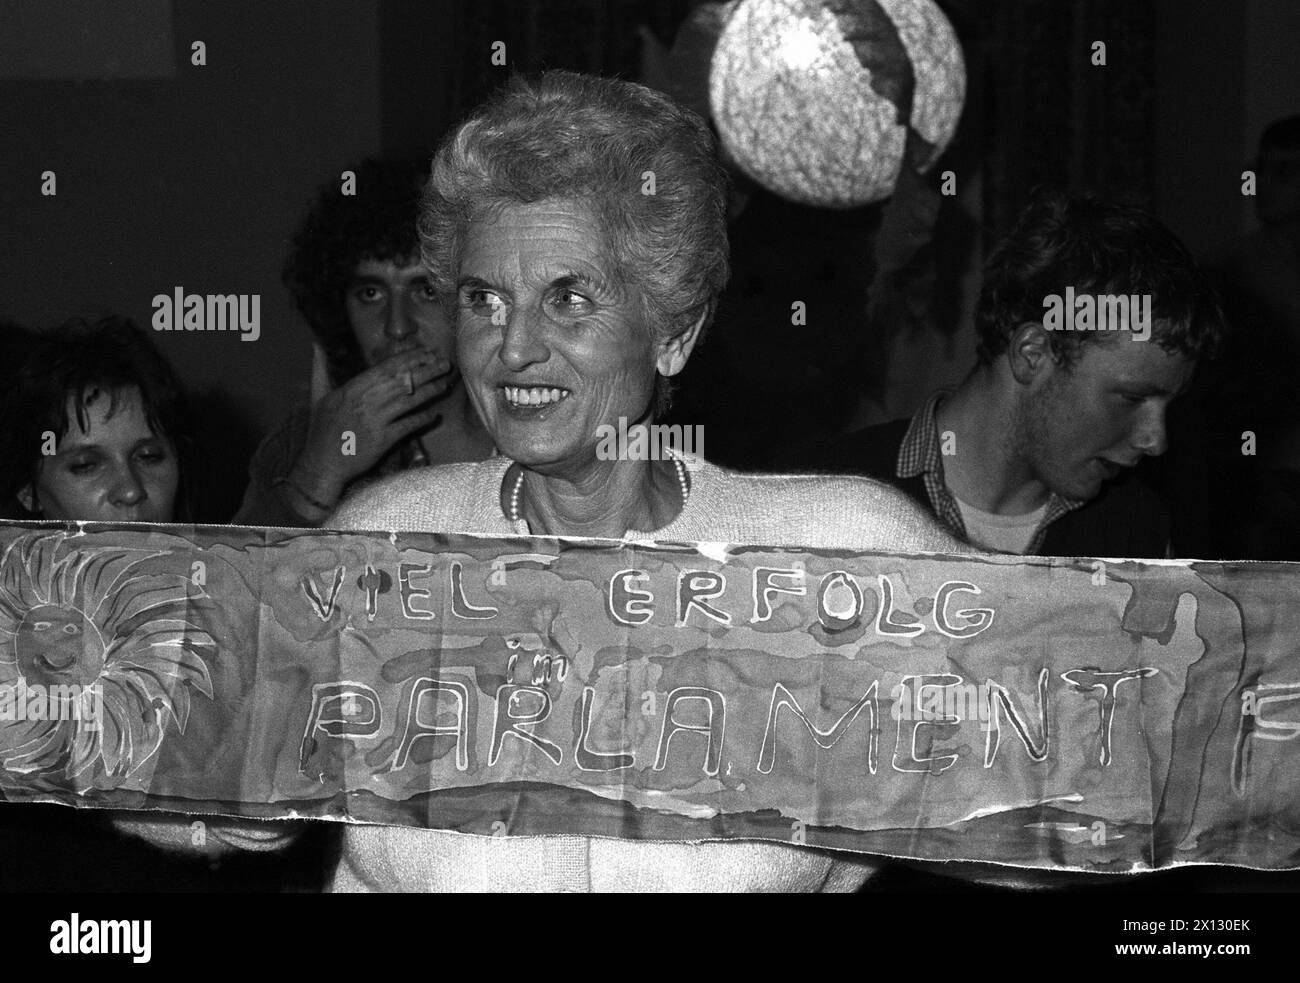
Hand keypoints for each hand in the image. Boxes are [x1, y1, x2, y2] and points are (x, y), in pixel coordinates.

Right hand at [291, 350, 456, 504]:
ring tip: (445, 384)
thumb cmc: (321, 431)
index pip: (386, 368)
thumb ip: (320, 369)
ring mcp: (375, 421)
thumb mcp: (318, 396)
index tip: (426, 352)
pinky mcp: (383, 440)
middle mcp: (365, 402)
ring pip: (408, 401)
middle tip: (444, 364)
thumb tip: (316, 344)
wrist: (322, 465)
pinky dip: (422, 419)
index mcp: (351, 388)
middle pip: (402, 381)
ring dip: (430, 392)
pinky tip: (435, 414)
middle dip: (426, 371)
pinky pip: (408, 426)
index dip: (409, 359)